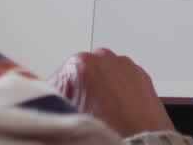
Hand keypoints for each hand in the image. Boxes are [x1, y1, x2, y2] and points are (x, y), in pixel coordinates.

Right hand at [48, 48, 175, 137]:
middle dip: (79, 91)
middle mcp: (103, 57)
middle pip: (80, 74)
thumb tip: (49, 101)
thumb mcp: (69, 114)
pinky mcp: (140, 74)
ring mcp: (124, 64)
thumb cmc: (110, 130)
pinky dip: (117, 90)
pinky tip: (116, 109)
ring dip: (98, 89)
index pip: (57, 79)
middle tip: (82, 112)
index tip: (60, 108)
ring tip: (102, 113)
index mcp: (80, 63)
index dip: (56, 98)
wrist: (143, 143)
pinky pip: (121, 79)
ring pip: (102, 75)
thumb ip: (55, 100)